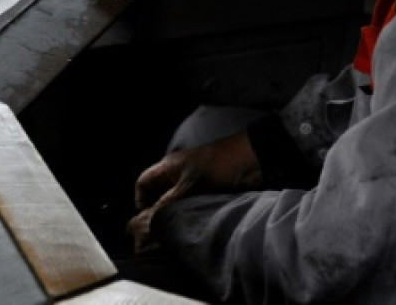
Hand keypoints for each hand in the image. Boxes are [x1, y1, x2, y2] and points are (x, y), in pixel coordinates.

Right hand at [131, 131, 262, 228]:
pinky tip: (192, 229)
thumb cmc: (221, 165)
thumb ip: (166, 206)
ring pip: (175, 205)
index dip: (140, 202)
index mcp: (169, 167)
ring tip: (175, 236)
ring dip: (174, 219)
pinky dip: (190, 218)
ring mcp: (194, 184)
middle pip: (158, 197)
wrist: (255, 160)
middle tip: (158, 236)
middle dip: (156, 215)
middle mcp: (178, 175)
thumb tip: (144, 225)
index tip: (146, 221)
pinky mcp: (209, 193)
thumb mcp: (190, 187)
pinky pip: (192, 208)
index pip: (143, 184)